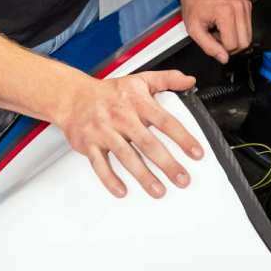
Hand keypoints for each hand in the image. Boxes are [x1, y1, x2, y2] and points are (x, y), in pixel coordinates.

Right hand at [58, 70, 200, 197]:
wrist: (73, 96)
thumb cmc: (110, 92)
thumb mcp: (141, 79)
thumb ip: (168, 79)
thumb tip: (189, 81)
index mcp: (137, 102)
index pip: (165, 121)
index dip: (182, 138)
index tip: (196, 153)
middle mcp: (122, 118)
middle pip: (148, 143)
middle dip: (167, 163)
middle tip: (182, 179)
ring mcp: (104, 132)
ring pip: (126, 157)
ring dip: (143, 176)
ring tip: (159, 190)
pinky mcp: (89, 145)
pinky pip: (100, 165)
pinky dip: (110, 179)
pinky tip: (122, 191)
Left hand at [181, 0, 251, 62]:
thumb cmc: (194, 5)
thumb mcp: (194, 30)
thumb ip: (209, 47)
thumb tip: (224, 58)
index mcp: (226, 12)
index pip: (233, 45)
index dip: (222, 48)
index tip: (213, 40)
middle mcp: (239, 7)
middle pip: (245, 42)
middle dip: (231, 45)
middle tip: (217, 36)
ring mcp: (244, 5)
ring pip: (248, 36)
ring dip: (235, 37)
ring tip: (221, 29)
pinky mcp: (247, 5)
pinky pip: (248, 27)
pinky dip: (238, 30)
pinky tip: (226, 24)